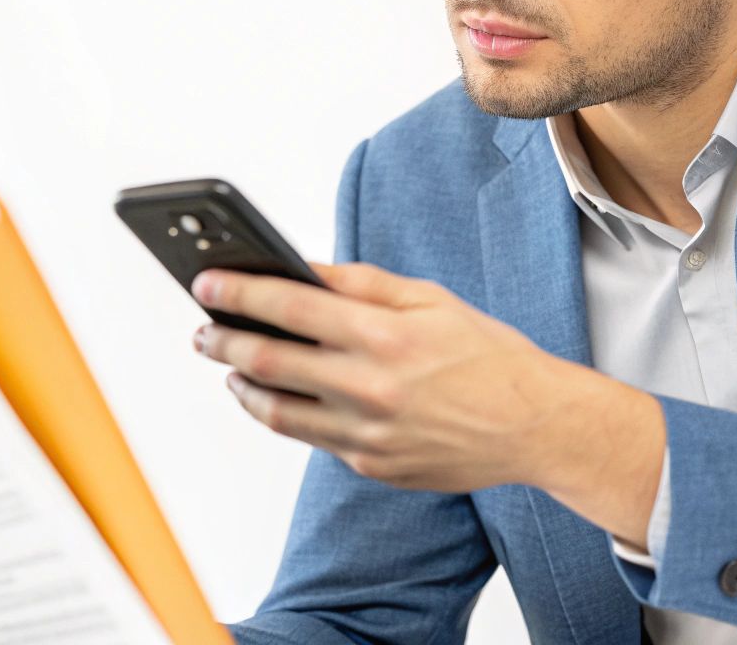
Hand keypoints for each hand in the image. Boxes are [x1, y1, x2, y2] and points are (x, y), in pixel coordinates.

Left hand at [190, 262, 634, 500]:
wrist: (534, 426)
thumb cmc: (486, 355)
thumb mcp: (429, 298)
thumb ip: (360, 283)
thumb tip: (302, 270)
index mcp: (383, 335)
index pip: (288, 306)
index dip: (238, 292)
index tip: (205, 283)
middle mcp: (368, 387)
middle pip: (267, 360)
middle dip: (222, 340)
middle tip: (201, 330)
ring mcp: (366, 434)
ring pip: (277, 410)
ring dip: (242, 385)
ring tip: (229, 366)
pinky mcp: (370, 466)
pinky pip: (313, 438)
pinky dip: (286, 414)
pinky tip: (277, 396)